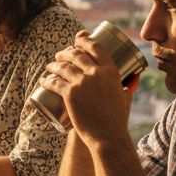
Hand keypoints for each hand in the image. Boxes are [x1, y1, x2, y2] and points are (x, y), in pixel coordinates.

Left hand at [41, 31, 138, 146]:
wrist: (107, 136)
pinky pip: (54, 82)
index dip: (84, 40)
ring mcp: (82, 83)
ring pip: (63, 67)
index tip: (77, 39)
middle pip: (76, 54)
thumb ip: (127, 88)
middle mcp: (96, 73)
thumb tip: (131, 82)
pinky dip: (47, 80)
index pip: (96, 48)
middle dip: (66, 52)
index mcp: (111, 71)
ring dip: (54, 64)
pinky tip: (43, 80)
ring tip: (50, 66)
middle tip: (60, 55)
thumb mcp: (125, 98)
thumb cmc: (117, 120)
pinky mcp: (70, 94)